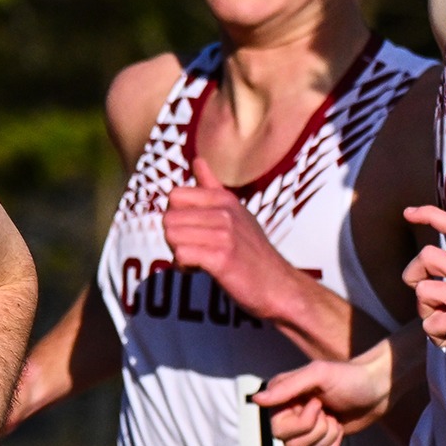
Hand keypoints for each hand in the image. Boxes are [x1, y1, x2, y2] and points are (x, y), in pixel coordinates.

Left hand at [163, 158, 296, 318]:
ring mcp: (223, 234)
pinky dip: (184, 266)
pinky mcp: (221, 257)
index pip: (174, 195)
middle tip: (194, 248)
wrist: (278, 286)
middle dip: (174, 238)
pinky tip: (198, 269)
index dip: (175, 216)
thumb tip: (197, 160)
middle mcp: (224, 212)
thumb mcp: (236, 212)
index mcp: (223, 199)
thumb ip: (212, 186)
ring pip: (171, 236)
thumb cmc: (252, 251)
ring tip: (198, 259)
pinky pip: (181, 255)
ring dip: (178, 252)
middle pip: (168, 218)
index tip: (191, 230)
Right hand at [252, 353, 392, 445]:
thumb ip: (287, 388)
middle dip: (316, 432)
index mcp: (281, 397)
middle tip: (328, 414)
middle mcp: (287, 414)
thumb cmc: (348, 377)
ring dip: (326, 438)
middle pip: (288, 444)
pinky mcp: (318, 440)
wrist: (378, 389)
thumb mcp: (318, 375)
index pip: (277, 428)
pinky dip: (332, 445)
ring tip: (335, 419)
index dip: (302, 422)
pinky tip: (338, 428)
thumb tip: (256, 400)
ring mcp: (302, 429)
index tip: (318, 403)